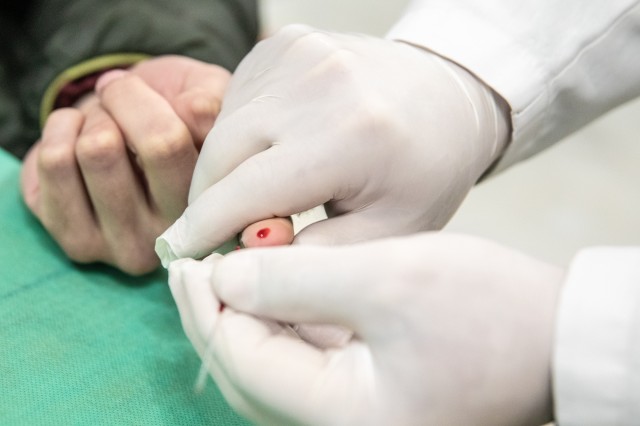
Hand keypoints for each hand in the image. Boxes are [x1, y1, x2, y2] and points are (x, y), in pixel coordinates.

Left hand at [21, 56, 229, 273]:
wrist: (124, 134)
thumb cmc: (174, 115)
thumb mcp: (206, 96)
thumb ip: (210, 103)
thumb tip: (193, 109)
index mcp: (210, 204)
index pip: (177, 142)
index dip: (152, 100)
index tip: (144, 90)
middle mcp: (170, 235)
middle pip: (149, 145)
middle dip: (125, 100)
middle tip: (122, 99)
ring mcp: (121, 246)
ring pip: (95, 150)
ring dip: (94, 118)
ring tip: (104, 124)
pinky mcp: (75, 243)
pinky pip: (54, 161)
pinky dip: (61, 128)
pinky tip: (75, 138)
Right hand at [157, 25, 510, 261]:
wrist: (447, 100)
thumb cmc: (424, 172)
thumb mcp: (386, 235)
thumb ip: (312, 259)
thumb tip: (242, 267)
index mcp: (349, 137)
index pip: (245, 192)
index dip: (203, 230)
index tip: (179, 257)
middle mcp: (318, 83)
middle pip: (220, 156)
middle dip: (209, 203)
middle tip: (219, 235)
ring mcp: (299, 54)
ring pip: (222, 127)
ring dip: (225, 169)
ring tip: (263, 194)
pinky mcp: (286, 42)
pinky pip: (236, 100)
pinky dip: (242, 134)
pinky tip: (274, 151)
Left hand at [169, 233, 562, 424]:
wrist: (560, 338)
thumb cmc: (488, 311)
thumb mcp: (386, 280)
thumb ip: (294, 280)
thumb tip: (223, 278)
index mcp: (339, 418)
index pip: (241, 360)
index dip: (206, 308)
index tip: (187, 261)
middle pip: (248, 372)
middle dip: (217, 316)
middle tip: (194, 267)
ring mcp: (355, 415)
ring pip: (273, 367)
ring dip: (247, 318)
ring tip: (227, 270)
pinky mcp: (369, 395)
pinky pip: (306, 362)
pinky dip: (283, 324)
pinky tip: (274, 288)